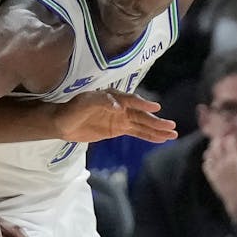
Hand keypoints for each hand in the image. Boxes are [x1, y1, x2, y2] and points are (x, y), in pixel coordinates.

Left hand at [53, 92, 177, 143]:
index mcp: (113, 97)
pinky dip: (149, 136)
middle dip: (156, 120)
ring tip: (173, 134)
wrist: (63, 123)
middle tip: (171, 126)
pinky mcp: (119, 129)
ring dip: (157, 129)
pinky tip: (161, 139)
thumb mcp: (83, 104)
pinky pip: (137, 132)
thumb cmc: (71, 110)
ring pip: (143, 124)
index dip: (143, 103)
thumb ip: (100, 102)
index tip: (156, 107)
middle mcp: (120, 106)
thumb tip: (117, 106)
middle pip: (141, 114)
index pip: (130, 100)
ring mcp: (121, 118)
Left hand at [201, 133, 236, 223]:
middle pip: (216, 145)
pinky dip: (208, 159)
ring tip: (217, 146)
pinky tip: (212, 158)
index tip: (233, 133)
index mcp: (234, 160)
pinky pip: (206, 165)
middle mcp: (222, 163)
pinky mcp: (211, 178)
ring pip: (209, 154)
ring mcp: (215, 171)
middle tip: (223, 137)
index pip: (228, 141)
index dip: (230, 135)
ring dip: (212, 148)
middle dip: (219, 139)